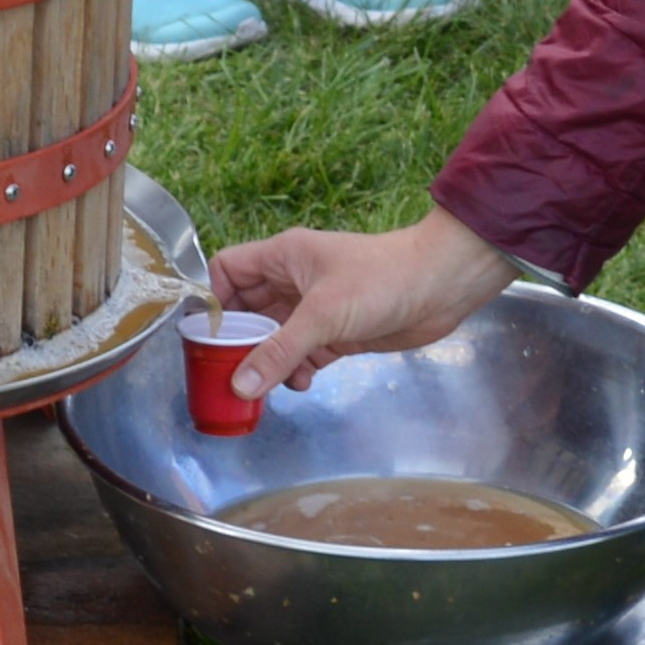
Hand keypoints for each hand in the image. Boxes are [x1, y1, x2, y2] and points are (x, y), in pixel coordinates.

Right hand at [211, 210, 516, 397]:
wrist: (440, 287)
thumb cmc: (382, 280)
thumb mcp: (323, 314)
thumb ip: (279, 350)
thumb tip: (240, 384)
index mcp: (283, 257)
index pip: (228, 270)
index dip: (212, 299)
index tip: (204, 335)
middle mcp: (293, 281)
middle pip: (246, 311)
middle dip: (236, 343)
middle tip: (224, 375)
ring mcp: (315, 308)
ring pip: (273, 338)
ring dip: (267, 362)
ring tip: (263, 386)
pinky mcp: (336, 333)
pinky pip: (301, 355)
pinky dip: (296, 370)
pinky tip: (302, 381)